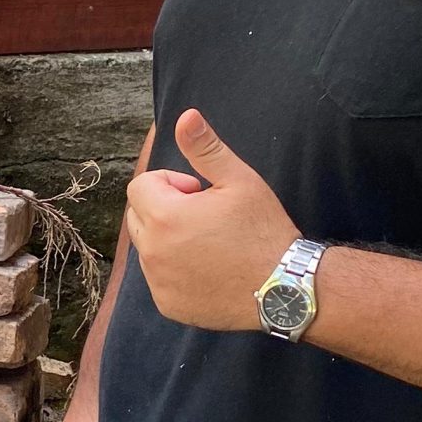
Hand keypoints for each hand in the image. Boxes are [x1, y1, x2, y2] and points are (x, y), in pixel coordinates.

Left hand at [125, 110, 299, 331]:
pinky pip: (159, 279)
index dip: (170, 183)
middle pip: (137, 216)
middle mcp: (153, 253)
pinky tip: (209, 269)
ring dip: (168, 239)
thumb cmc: (263, 230)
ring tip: (209, 243)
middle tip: (204, 216)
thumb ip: (205, 148)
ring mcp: (159, 283)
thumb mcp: (239, 180)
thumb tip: (185, 116)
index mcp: (165, 217)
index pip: (140, 186)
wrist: (284, 288)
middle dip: (163, 209)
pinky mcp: (168, 305)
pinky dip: (175, 271)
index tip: (200, 193)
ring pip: (147, 248)